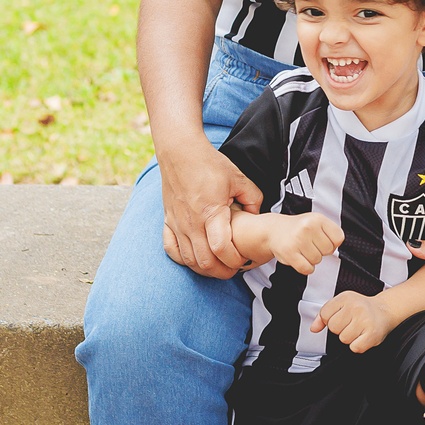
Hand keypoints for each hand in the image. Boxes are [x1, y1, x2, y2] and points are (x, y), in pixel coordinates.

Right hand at [160, 138, 261, 277]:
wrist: (180, 152)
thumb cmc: (209, 164)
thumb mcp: (240, 179)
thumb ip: (253, 200)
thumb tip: (256, 217)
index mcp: (211, 212)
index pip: (222, 249)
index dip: (236, 260)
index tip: (244, 259)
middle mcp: (191, 222)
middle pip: (205, 262)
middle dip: (222, 272)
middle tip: (234, 268)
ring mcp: (177, 224)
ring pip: (188, 260)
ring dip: (205, 269)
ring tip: (218, 266)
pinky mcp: (167, 221)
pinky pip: (171, 250)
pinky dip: (183, 259)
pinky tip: (195, 257)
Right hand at [264, 211, 343, 273]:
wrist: (274, 230)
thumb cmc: (298, 228)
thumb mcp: (316, 222)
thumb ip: (330, 232)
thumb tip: (336, 247)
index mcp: (318, 219)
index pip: (339, 238)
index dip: (333, 243)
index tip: (322, 240)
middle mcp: (308, 227)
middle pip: (329, 251)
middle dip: (321, 251)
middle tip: (309, 245)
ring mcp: (298, 240)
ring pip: (317, 260)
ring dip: (311, 259)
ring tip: (302, 249)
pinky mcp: (289, 252)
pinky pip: (306, 269)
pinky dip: (305, 268)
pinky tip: (299, 259)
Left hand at [310, 290, 395, 352]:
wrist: (385, 310)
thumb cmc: (361, 308)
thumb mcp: (341, 304)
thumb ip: (324, 315)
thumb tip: (313, 328)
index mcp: (346, 298)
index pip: (325, 314)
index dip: (330, 319)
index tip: (340, 316)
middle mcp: (356, 308)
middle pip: (333, 328)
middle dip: (340, 328)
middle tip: (350, 323)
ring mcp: (365, 321)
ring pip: (343, 339)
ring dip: (349, 337)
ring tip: (357, 329)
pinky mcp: (372, 335)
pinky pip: (354, 347)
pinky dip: (357, 345)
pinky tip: (362, 336)